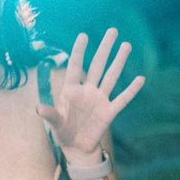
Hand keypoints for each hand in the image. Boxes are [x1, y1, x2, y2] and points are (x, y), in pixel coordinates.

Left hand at [36, 28, 145, 160]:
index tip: (84, 35)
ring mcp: (99, 100)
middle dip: (105, 48)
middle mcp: (87, 90)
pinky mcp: (109, 112)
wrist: (77, 148)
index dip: (79, 51)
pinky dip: (131, 90)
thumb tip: (39, 109)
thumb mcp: (55, 124)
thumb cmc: (63, 132)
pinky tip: (140, 79)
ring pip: (111, 76)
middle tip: (113, 31)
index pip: (75, 66)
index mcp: (71, 90)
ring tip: (127, 45)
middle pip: (97, 65)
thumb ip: (50, 114)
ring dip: (119, 61)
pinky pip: (122, 99)